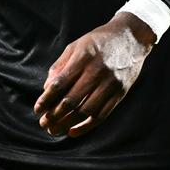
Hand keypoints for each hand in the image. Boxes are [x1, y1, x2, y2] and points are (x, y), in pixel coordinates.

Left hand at [33, 12, 155, 138]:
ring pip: (86, 110)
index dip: (47, 99)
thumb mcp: (76, 46)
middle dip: (54, 115)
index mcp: (83, 57)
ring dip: (67, 123)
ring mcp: (110, 83)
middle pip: (72, 100)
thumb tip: (46, 88)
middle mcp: (97, 71)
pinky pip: (102, 114)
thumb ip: (60, 65)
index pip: (60, 83)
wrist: (131, 37)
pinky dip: (86, 126)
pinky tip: (73, 131)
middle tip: (44, 123)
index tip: (38, 109)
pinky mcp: (120, 93)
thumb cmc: (99, 41)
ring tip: (55, 130)